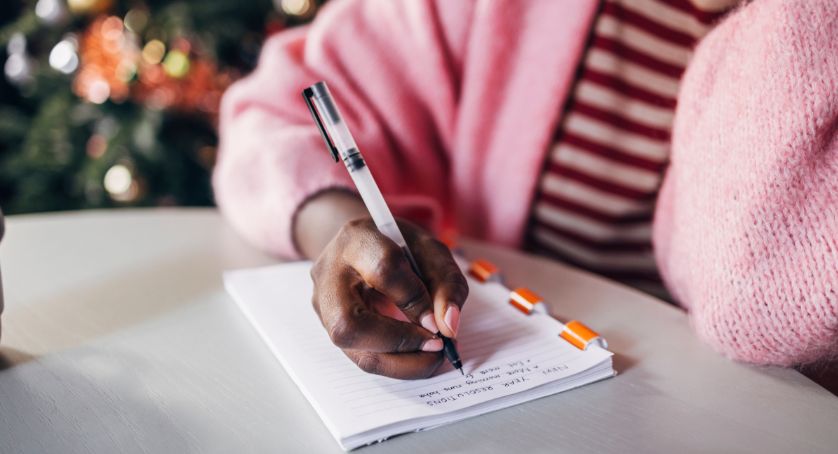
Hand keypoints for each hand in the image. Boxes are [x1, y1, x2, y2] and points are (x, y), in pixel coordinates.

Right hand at [310, 217, 467, 378]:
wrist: (365, 248)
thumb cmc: (400, 247)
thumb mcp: (432, 252)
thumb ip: (446, 284)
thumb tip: (448, 326)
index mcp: (357, 239)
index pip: (383, 270)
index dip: (415, 300)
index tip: (440, 320)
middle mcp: (329, 274)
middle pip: (349, 324)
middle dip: (400, 343)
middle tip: (437, 346)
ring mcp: (323, 305)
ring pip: (353, 350)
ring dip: (401, 362)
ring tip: (432, 356)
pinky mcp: (330, 329)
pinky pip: (361, 356)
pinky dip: (395, 363)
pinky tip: (418, 356)